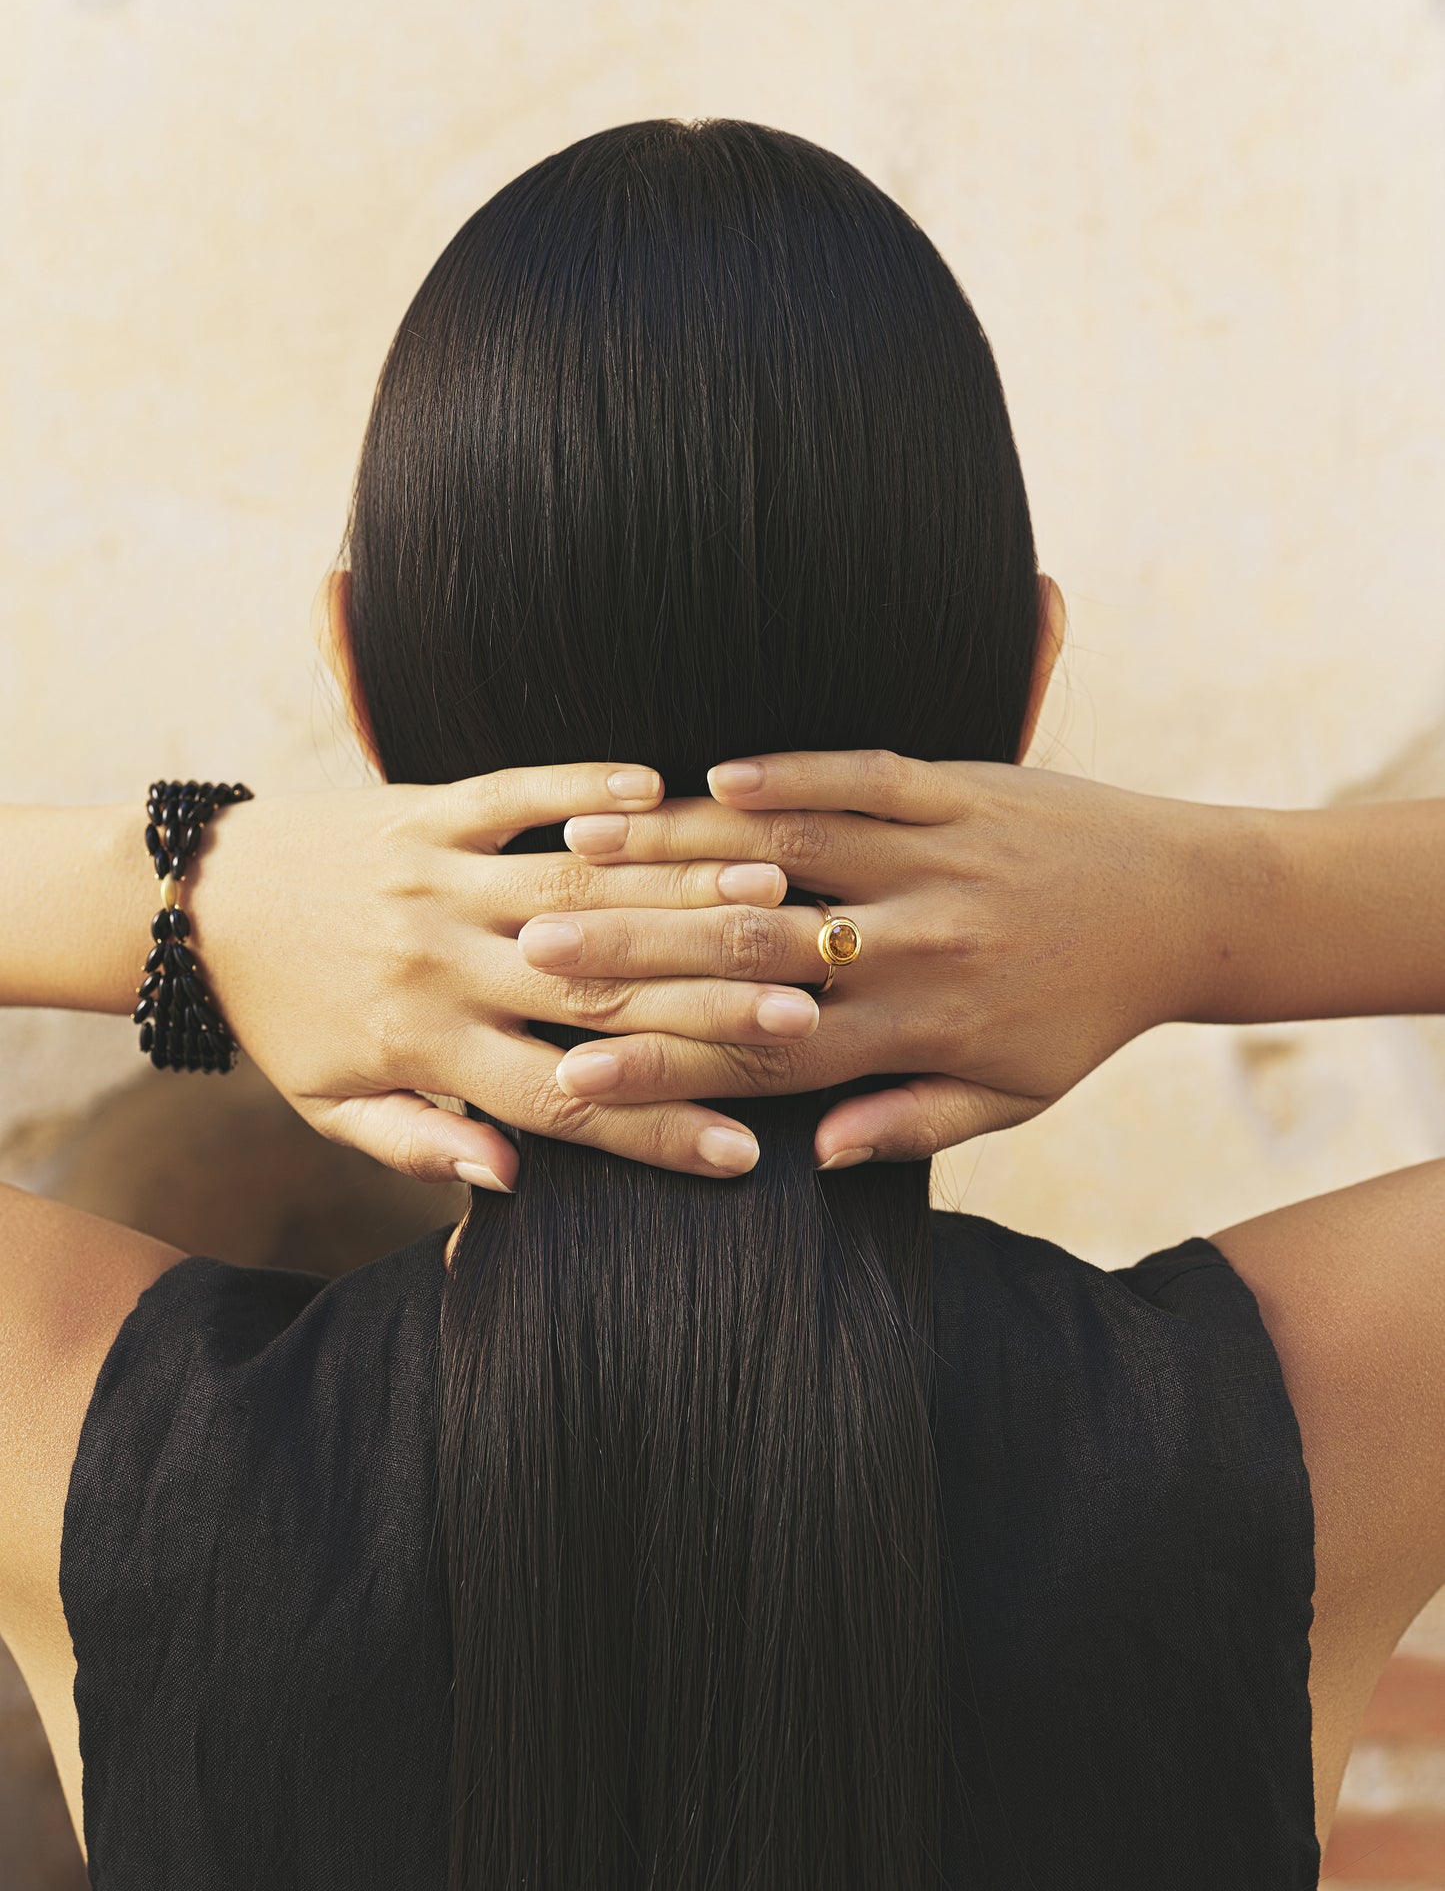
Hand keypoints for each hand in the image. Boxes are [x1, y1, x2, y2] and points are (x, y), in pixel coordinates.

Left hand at [191, 765, 818, 1186]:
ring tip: (776, 902)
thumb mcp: (332, 1106)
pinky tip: (664, 788)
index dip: (656, 1131)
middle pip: (594, 995)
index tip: (745, 1156)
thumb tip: (509, 1181)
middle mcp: (441, 965)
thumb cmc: (282, 1017)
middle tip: (802, 1018)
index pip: (561, 1103)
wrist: (200, 902)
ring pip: (578, 891)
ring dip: (679, 894)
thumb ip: (418, 1144)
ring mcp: (436, 881)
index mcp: (423, 1049)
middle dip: (705, 1009)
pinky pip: (517, 793)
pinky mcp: (425, 810)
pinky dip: (586, 786)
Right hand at [521, 750, 1205, 1166]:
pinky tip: (707, 774)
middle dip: (636, 951)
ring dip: (681, 851)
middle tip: (534, 949)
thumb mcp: (1011, 1097)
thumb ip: (910, 1125)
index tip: (571, 1073)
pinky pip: (861, 776)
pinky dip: (787, 774)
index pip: (765, 1056)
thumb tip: (809, 1156)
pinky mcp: (960, 790)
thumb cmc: (1085, 1014)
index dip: (664, 1068)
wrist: (1186, 909)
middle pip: (752, 950)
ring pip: (790, 853)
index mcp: (918, 1030)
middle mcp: (917, 946)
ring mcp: (937, 860)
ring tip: (582, 849)